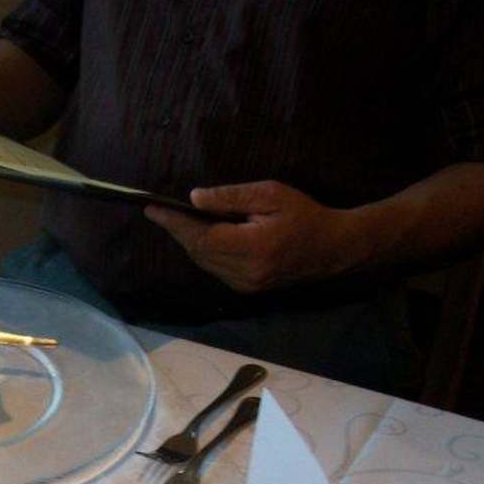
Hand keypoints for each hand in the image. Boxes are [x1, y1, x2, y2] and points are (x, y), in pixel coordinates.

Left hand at [144, 181, 359, 292]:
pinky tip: (201, 235)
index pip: (201, 236)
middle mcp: (245, 272)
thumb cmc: (305, 214)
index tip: (152, 208)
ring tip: (176, 220)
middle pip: (198, 252)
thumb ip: (231, 198)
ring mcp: (245, 284)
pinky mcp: (247, 289)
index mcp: (252, 247)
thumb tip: (195, 198)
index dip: (175, 223)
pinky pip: (215, 268)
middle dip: (178, 231)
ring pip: (204, 262)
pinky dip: (204, 251)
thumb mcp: (271, 194)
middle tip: (159, 211)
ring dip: (189, 241)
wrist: (332, 248)